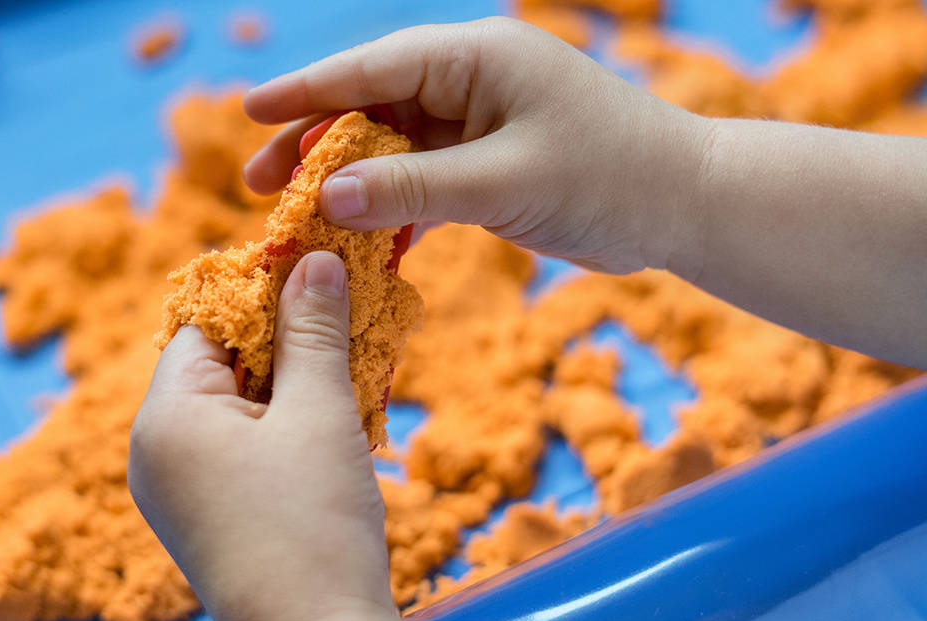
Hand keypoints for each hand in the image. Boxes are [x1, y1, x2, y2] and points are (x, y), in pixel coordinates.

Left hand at [130, 252, 401, 620]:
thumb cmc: (314, 525)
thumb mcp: (318, 412)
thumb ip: (313, 329)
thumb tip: (314, 259)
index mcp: (165, 419)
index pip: (204, 323)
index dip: (262, 293)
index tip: (316, 269)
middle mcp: (156, 451)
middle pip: (219, 363)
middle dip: (285, 340)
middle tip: (343, 319)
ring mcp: (176, 489)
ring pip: (236, 406)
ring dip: (292, 385)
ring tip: (349, 371)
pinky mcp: (205, 515)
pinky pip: (239, 447)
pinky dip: (284, 427)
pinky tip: (332, 424)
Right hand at [242, 17, 712, 274]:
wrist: (686, 207)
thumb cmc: (608, 178)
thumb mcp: (503, 182)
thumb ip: (414, 188)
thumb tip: (330, 195)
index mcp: (476, 58)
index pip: (373, 67)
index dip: (307, 92)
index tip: (250, 111)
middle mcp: (473, 82)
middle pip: (372, 107)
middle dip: (317, 146)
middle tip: (259, 185)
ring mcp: (481, 124)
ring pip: (393, 149)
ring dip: (351, 184)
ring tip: (297, 217)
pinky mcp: (491, 166)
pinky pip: (425, 183)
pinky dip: (396, 211)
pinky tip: (367, 245)